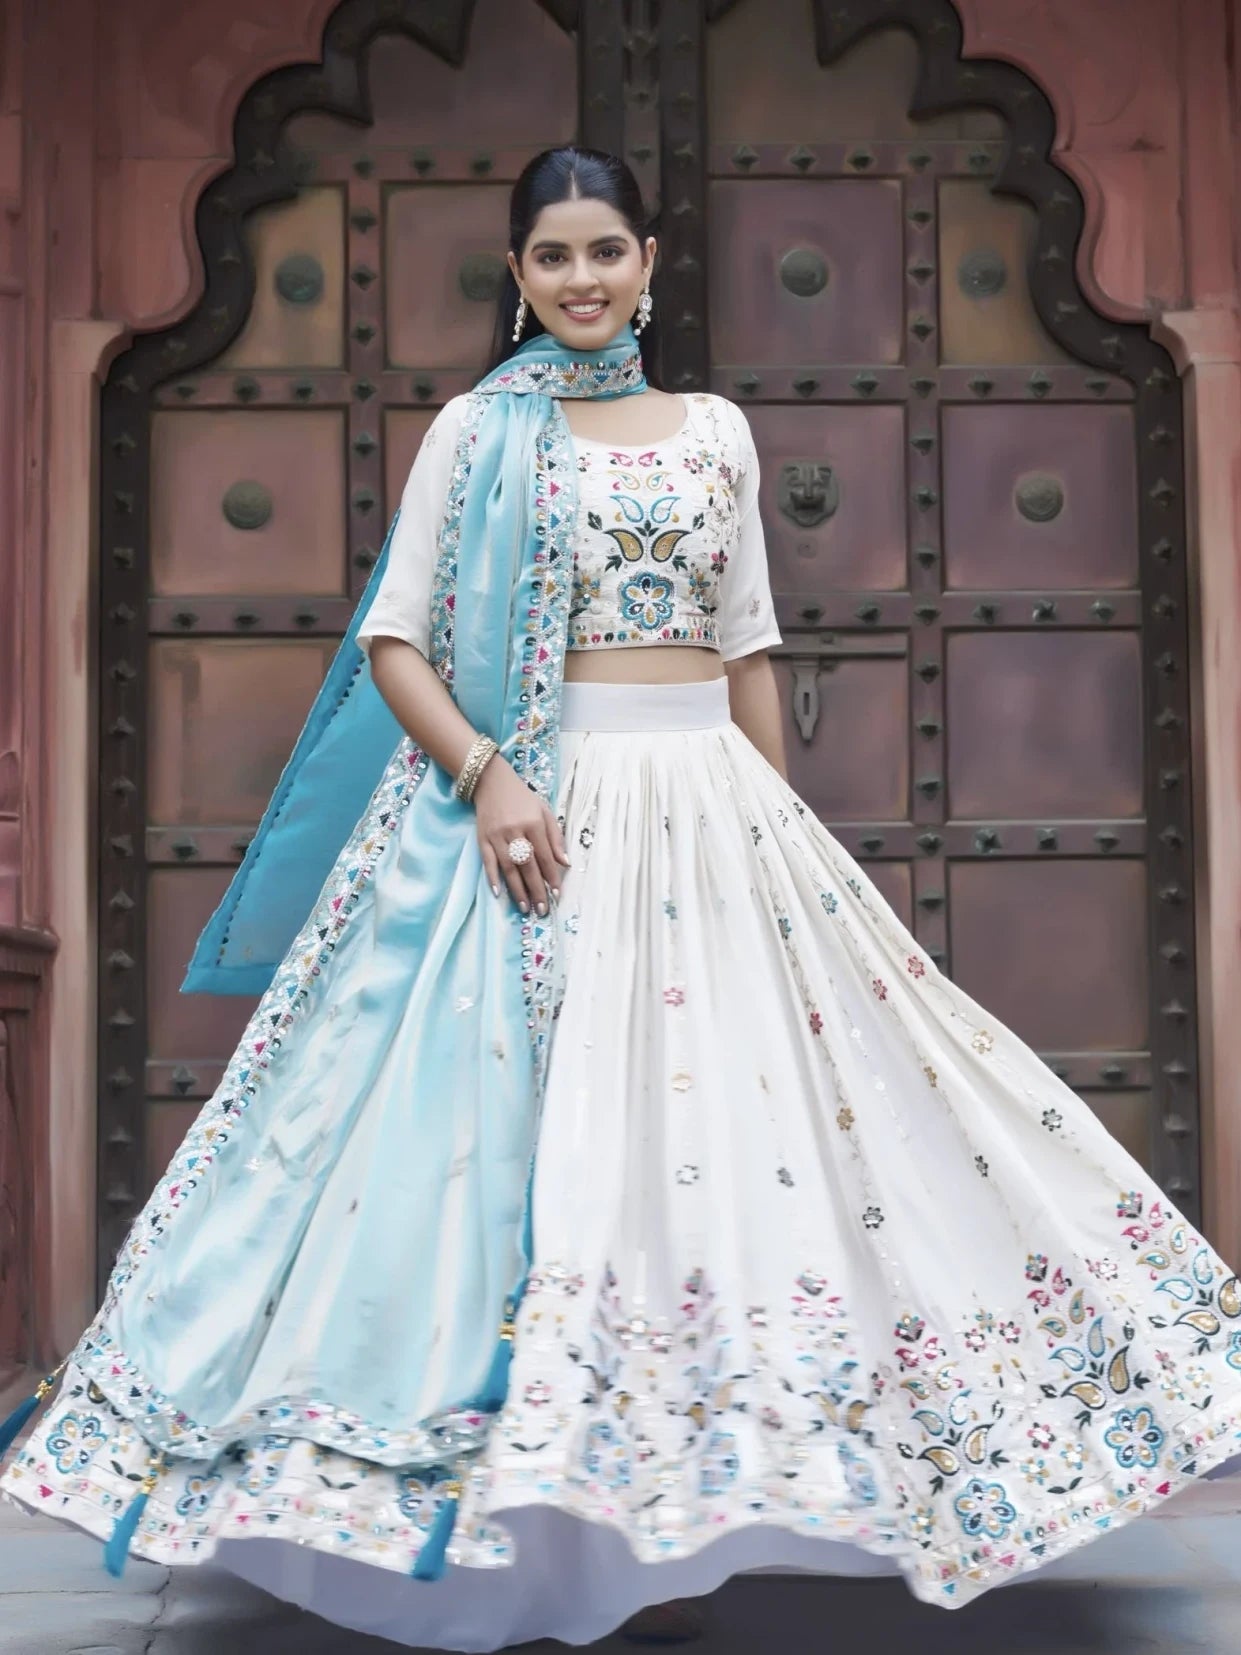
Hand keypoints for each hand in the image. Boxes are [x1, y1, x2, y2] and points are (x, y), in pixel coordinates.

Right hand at [473, 752, 570, 914]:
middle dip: (536, 889)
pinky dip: (492, 877)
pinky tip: (497, 892)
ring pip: (508, 867)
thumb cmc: (522, 799)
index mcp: (534, 823)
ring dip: (517, 889)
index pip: (545, 856)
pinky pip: (488, 861)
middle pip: (527, 865)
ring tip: (524, 907)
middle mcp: (515, 830)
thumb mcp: (544, 811)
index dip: (552, 876)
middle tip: (542, 909)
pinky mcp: (482, 838)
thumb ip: (555, 837)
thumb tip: (565, 862)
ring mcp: (497, 836)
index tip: (557, 894)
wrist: (491, 782)